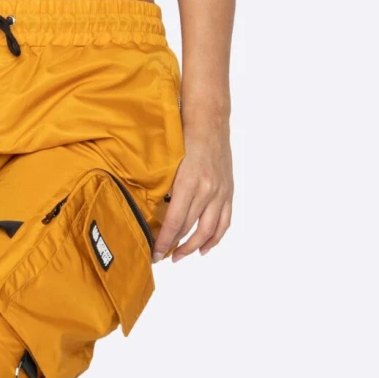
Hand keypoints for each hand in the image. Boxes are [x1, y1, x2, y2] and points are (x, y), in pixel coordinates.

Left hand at [152, 126, 233, 260]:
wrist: (210, 121)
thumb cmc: (184, 136)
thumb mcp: (169, 162)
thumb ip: (162, 187)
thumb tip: (150, 213)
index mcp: (189, 183)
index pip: (174, 222)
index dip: (164, 242)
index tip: (154, 254)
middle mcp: (207, 190)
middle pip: (189, 228)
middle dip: (174, 246)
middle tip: (161, 256)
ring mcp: (220, 192)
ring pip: (208, 230)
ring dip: (194, 247)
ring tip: (180, 256)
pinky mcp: (228, 191)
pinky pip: (224, 221)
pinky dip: (215, 238)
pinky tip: (204, 248)